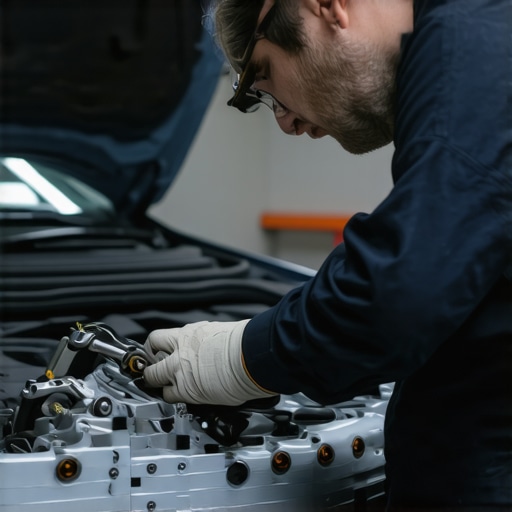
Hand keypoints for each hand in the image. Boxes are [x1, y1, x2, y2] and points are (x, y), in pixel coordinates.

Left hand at [143, 320, 276, 405]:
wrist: (250, 356)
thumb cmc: (244, 342)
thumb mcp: (220, 332)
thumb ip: (208, 340)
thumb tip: (213, 343)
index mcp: (189, 335)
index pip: (158, 338)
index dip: (154, 348)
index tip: (156, 352)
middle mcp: (180, 352)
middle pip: (150, 360)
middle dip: (150, 367)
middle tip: (154, 372)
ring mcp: (181, 372)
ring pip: (154, 380)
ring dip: (159, 384)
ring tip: (167, 387)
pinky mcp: (188, 391)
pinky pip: (170, 397)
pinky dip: (174, 398)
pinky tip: (182, 396)